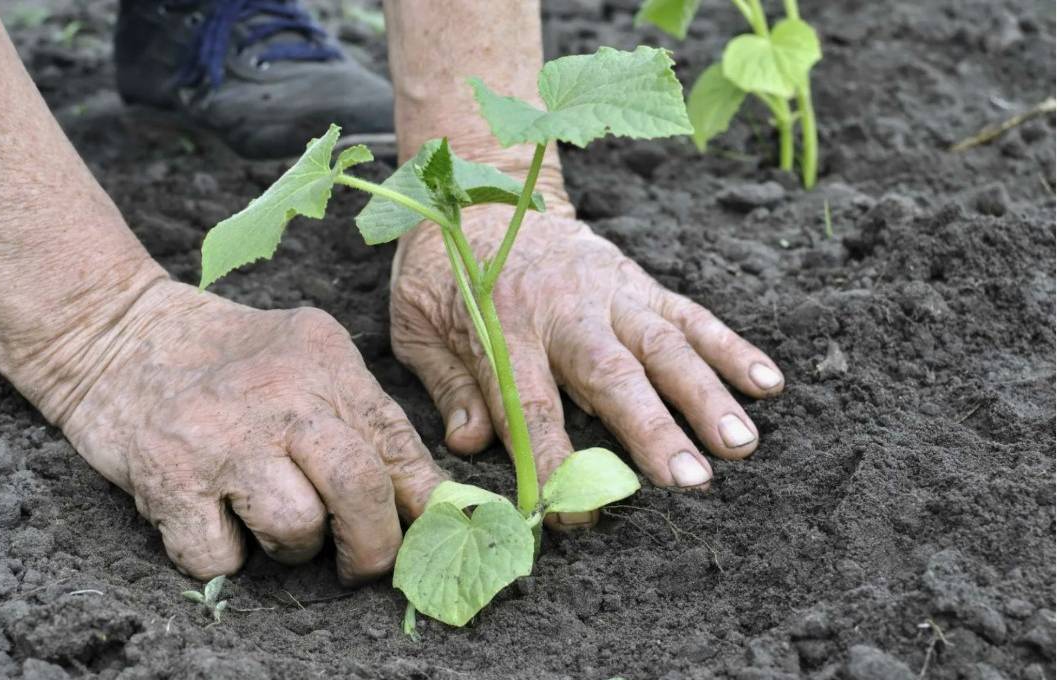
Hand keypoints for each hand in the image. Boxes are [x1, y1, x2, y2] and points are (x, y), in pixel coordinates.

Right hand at [57, 280, 445, 581]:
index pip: (397, 444)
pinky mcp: (168, 479)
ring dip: (292, 548)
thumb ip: (363, 418)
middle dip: (372, 546)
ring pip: (296, 530)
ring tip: (270, 519)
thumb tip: (426, 500)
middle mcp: (278, 397)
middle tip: (361, 561)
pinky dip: (224, 557)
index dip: (422, 503)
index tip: (423, 533)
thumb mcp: (306, 359)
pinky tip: (215, 520)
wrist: (116, 335)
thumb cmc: (226, 361)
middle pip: (358, 489)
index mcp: (324, 362)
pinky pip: (221, 559)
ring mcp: (222, 439)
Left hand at [390, 204, 782, 523]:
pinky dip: (731, 347)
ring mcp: (610, 292)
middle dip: (653, 430)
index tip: (572, 514)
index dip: (552, 462)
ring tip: (741, 444)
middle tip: (690, 480)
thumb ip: (448, 384)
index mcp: (503, 325)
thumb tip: (470, 445)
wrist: (481, 191)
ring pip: (665, 345)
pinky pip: (690, 314)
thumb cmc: (445, 270)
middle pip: (613, 376)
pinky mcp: (639, 281)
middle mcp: (565, 309)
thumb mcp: (418, 324)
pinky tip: (767, 383)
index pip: (531, 404)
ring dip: (706, 396)